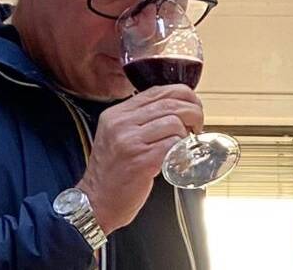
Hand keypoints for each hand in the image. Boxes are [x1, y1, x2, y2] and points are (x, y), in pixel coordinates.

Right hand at [76, 84, 202, 234]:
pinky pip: (173, 145)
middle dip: (193, 112)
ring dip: (187, 134)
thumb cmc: (111, 172)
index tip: (192, 106)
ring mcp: (130, 141)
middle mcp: (121, 123)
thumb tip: (174, 108)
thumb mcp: (117, 136)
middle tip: (197, 125)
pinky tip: (178, 158)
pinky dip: (182, 151)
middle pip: (170, 104)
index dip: (182, 96)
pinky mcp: (141, 161)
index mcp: (117, 114)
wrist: (96, 201)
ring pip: (174, 122)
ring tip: (185, 145)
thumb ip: (140, 120)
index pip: (157, 91)